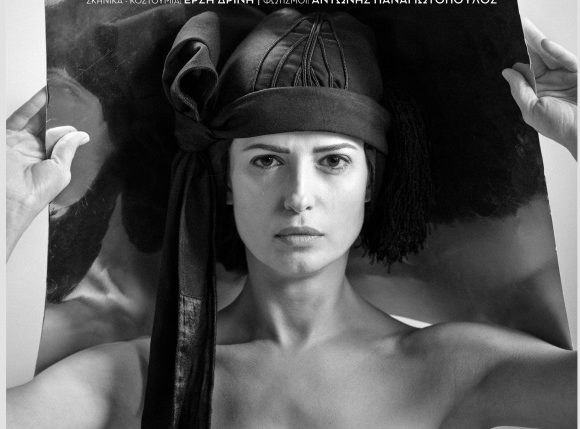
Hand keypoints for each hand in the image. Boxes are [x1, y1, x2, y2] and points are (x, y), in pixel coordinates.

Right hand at [6, 88, 89, 259]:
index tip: (77, 127)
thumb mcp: (61, 170)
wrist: (12, 198)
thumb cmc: (36, 192)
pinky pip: (19, 118)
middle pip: (45, 129)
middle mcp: (32, 152)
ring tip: (53, 94)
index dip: (68, 133)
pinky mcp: (6, 138)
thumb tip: (81, 135)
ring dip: (42, 108)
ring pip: (32, 121)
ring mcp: (18, 144)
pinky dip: (31, 106)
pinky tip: (42, 95)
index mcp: (47, 162)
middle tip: (64, 104)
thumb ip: (68, 149)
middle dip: (53, 119)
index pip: (59, 141)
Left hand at [502, 18, 576, 158]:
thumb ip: (519, 90)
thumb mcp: (531, 109)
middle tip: (517, 28)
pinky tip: (543, 44)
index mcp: (536, 92)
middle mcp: (550, 82)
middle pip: (535, 58)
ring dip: (537, 42)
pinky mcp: (577, 74)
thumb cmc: (560, 127)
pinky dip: (555, 51)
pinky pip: (565, 60)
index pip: (524, 70)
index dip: (516, 59)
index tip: (505, 45)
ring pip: (549, 55)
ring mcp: (564, 77)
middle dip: (526, 44)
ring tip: (525, 29)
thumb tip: (507, 73)